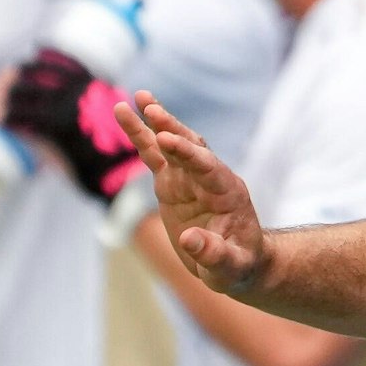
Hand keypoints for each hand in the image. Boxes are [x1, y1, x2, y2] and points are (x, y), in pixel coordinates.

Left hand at [5, 50, 143, 201]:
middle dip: (4, 81)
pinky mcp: (55, 128)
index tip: (12, 70)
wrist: (121, 173)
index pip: (51, 61)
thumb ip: (82, 108)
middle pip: (29, 74)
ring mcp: (66, 107)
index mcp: (90, 82)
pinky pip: (20, 118)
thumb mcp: (103, 117)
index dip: (28, 65)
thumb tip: (58, 109)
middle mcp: (76, 89)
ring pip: (20, 95)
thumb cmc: (113, 149)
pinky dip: (2, 118)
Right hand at [115, 91, 268, 293]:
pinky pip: (155, 156)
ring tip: (137, 98)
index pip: (207, 166)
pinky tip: (127, 114)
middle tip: (151, 108)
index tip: (165, 139)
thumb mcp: (230, 268)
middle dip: (171, 129)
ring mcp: (190, 178)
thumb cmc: (239, 266)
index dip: (187, 153)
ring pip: (172, 145)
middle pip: (191, 147)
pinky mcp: (172, 183)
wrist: (239, 262)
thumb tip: (190, 239)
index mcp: (228, 193)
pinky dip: (142, 137)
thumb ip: (213, 254)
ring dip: (156, 123)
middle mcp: (210, 178)